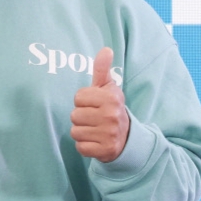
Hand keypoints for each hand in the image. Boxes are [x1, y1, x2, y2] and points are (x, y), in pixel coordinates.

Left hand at [70, 47, 129, 161]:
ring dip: (82, 132)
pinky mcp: (105, 150)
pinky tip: (95, 141)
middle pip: (74, 115)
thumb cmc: (110, 109)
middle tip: (94, 119)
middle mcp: (112, 115)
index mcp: (111, 98)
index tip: (94, 105)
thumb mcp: (108, 88)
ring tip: (95, 130)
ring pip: (75, 131)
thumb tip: (105, 49)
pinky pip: (80, 147)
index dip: (83, 102)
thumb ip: (102, 69)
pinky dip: (85, 146)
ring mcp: (109, 134)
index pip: (78, 97)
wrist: (126, 138)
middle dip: (81, 118)